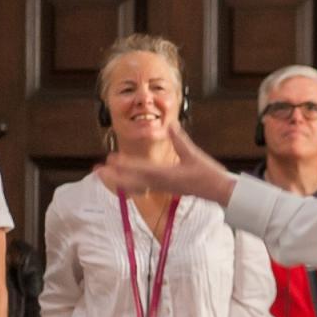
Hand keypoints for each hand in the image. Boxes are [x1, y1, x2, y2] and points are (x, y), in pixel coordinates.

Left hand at [98, 123, 236, 204]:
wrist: (219, 191)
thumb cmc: (208, 174)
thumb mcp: (194, 155)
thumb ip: (180, 140)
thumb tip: (170, 124)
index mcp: (167, 175)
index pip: (141, 169)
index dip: (125, 164)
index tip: (111, 159)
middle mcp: (161, 182)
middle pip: (133, 180)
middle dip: (115, 176)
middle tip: (97, 171)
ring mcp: (162, 186)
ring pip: (135, 185)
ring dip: (119, 180)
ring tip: (105, 176)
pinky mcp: (165, 187)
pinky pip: (143, 186)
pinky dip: (131, 183)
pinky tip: (125, 182)